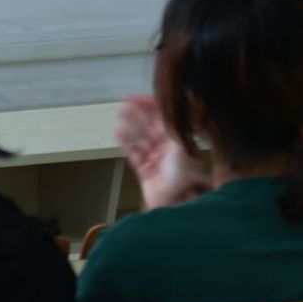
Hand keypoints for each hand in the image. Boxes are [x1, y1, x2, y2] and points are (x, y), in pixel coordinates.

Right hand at [116, 94, 210, 208]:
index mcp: (180, 141)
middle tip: (123, 106)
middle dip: (137, 116)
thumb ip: (172, 126)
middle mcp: (169, 150)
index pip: (163, 118)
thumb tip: (169, 103)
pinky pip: (134, 155)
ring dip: (131, 128)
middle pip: (150, 128)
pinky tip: (118, 134)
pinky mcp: (146, 173)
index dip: (149, 106)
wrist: (178, 204)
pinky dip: (126, 144)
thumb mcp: (181, 144)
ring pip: (141, 140)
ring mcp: (157, 161)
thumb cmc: (184, 175)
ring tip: (120, 117)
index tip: (134, 98)